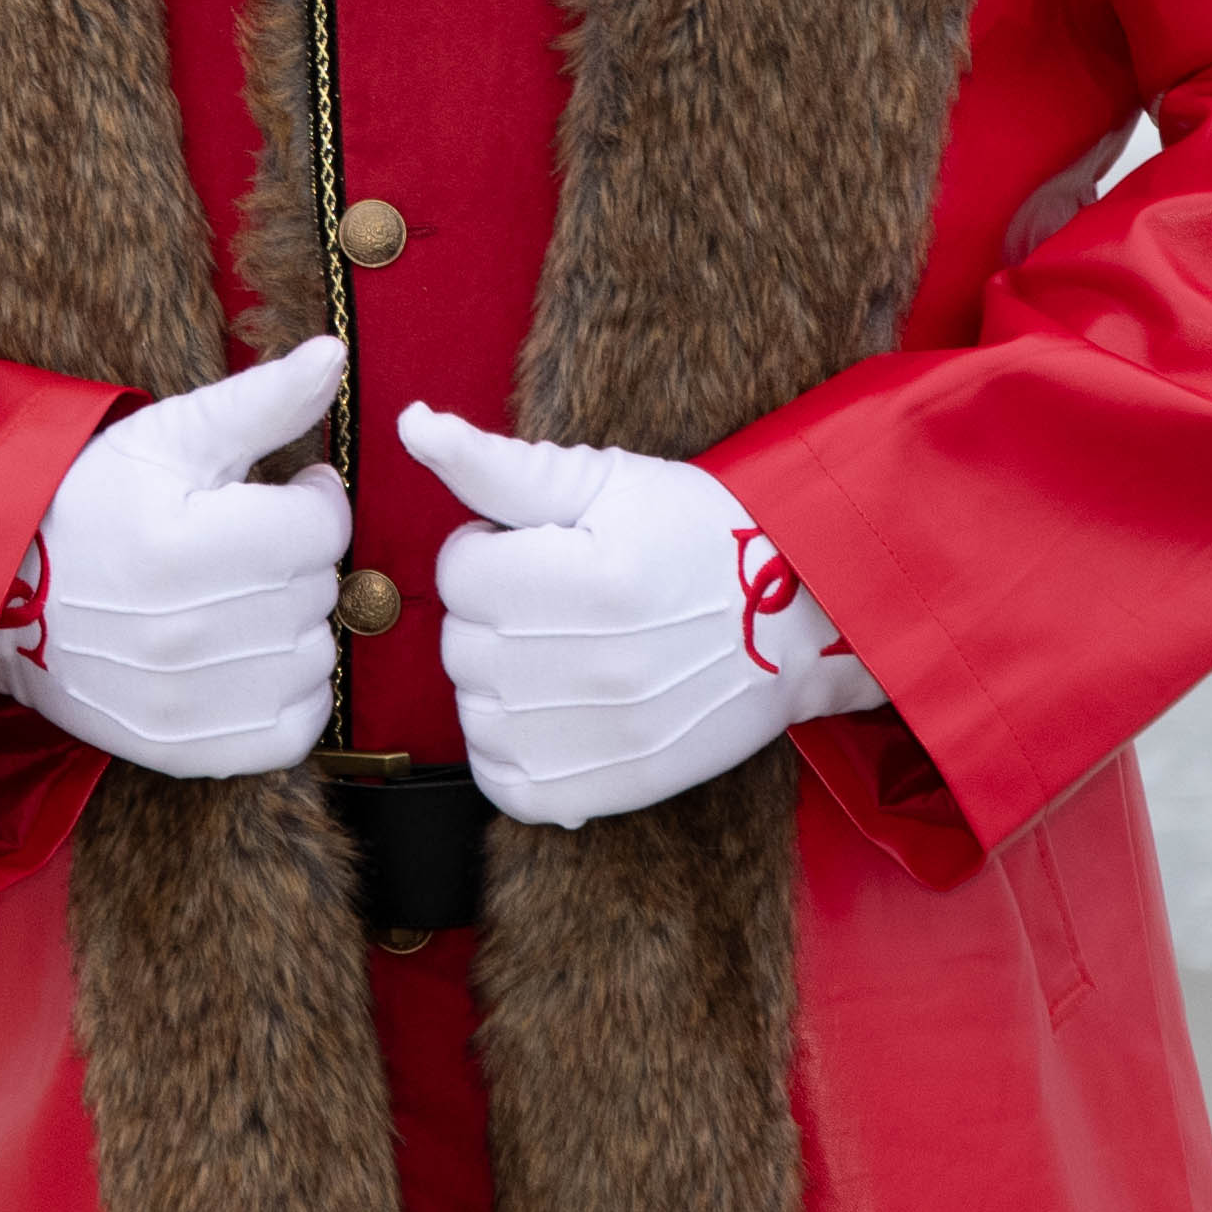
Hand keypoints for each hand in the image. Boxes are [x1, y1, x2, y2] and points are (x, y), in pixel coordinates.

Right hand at [0, 339, 352, 779]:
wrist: (4, 599)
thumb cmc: (89, 504)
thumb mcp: (167, 436)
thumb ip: (260, 401)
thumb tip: (333, 355)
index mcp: (187, 545)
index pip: (323, 528)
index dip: (309, 500)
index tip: (275, 493)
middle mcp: (190, 632)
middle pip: (318, 589)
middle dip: (295, 559)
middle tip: (245, 546)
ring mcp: (190, 701)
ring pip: (316, 656)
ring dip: (293, 625)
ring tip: (240, 599)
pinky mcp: (188, 750)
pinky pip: (296, 727)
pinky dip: (290, 694)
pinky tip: (250, 658)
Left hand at [399, 404, 878, 827]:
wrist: (798, 620)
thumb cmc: (701, 537)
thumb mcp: (608, 480)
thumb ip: (498, 463)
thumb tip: (413, 426)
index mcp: (589, 580)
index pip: (458, 572)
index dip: (490, 549)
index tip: (539, 547)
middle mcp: (594, 666)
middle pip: (460, 643)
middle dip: (492, 611)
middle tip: (554, 597)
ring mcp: (604, 735)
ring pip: (474, 712)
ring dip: (495, 679)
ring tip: (555, 651)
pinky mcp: (613, 785)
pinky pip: (506, 783)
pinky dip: (507, 749)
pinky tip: (545, 711)